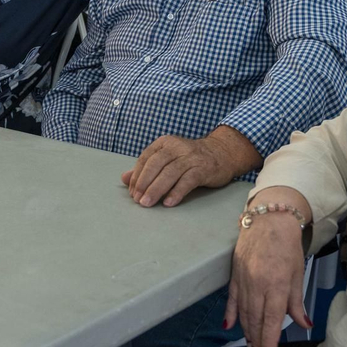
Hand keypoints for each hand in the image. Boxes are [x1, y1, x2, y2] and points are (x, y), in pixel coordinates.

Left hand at [120, 128, 257, 206]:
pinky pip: (188, 180)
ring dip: (157, 189)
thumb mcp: (167, 159)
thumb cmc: (190, 158)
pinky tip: (168, 202)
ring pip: (170, 172)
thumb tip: (124, 178)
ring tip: (147, 203)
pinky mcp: (203, 168)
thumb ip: (146, 168)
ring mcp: (191, 157)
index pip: (146, 158)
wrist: (222, 153)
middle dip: (144, 183)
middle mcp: (177, 147)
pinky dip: (177, 192)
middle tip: (137, 200)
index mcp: (165, 143)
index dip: (137, 176)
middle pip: (156, 164)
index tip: (132, 192)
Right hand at [224, 212, 309, 346]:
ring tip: (250, 345)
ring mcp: (244, 278)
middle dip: (258, 340)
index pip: (272, 319)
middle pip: (256, 319)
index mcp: (277, 284)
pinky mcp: (235, 273)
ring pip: (244, 312)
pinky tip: (229, 326)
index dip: (269, 340)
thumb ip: (297, 301)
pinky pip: (232, 298)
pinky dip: (231, 313)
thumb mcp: (298, 273)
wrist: (269, 219)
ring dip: (246, 330)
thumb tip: (303, 324)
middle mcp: (258, 283)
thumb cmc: (287, 245)